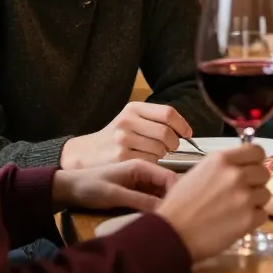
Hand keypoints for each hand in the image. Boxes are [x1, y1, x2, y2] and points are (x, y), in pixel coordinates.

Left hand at [52, 159, 177, 212]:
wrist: (69, 188)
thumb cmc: (89, 187)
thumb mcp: (114, 195)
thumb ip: (140, 200)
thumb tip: (163, 208)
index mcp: (141, 166)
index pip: (170, 176)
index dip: (176, 192)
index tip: (174, 210)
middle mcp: (144, 171)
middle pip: (167, 185)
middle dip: (170, 199)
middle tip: (167, 216)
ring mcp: (140, 180)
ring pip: (160, 192)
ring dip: (162, 203)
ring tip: (160, 217)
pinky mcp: (135, 189)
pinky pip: (151, 197)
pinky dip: (153, 206)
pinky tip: (150, 215)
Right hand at [60, 102, 191, 168]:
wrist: (85, 154)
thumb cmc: (114, 137)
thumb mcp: (131, 119)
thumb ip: (154, 119)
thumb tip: (185, 130)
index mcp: (133, 108)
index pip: (168, 113)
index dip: (182, 124)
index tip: (187, 132)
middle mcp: (127, 122)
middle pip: (166, 132)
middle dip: (174, 142)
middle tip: (170, 147)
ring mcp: (123, 140)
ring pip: (160, 149)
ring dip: (162, 154)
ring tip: (152, 153)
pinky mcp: (121, 158)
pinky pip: (149, 162)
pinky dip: (152, 163)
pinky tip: (144, 161)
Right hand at [156, 144, 269, 262]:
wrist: (171, 235)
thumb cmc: (179, 205)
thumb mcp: (199, 172)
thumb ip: (223, 167)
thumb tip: (242, 165)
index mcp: (222, 160)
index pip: (257, 151)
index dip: (256, 160)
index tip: (252, 168)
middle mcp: (236, 174)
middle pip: (264, 172)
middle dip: (256, 183)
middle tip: (242, 193)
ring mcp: (245, 197)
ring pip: (265, 194)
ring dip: (255, 202)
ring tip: (236, 210)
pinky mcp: (249, 219)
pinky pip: (263, 214)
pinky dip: (253, 219)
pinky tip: (237, 222)